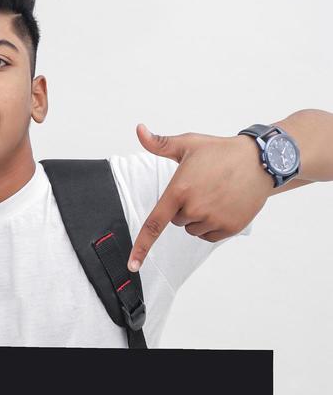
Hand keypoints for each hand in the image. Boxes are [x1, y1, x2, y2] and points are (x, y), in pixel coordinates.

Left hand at [127, 123, 271, 271]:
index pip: (155, 223)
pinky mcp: (230, 228)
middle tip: (202, 187)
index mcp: (180, 189)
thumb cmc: (221, 151)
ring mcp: (214, 219)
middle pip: (176, 220)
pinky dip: (212, 225)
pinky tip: (223, 205)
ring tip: (215, 194)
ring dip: (198, 217)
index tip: (133, 265)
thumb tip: (139, 130)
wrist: (261, 160)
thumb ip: (159, 143)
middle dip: (183, 207)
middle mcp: (196, 208)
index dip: (141, 246)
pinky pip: (209, 236)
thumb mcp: (189, 143)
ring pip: (192, 229)